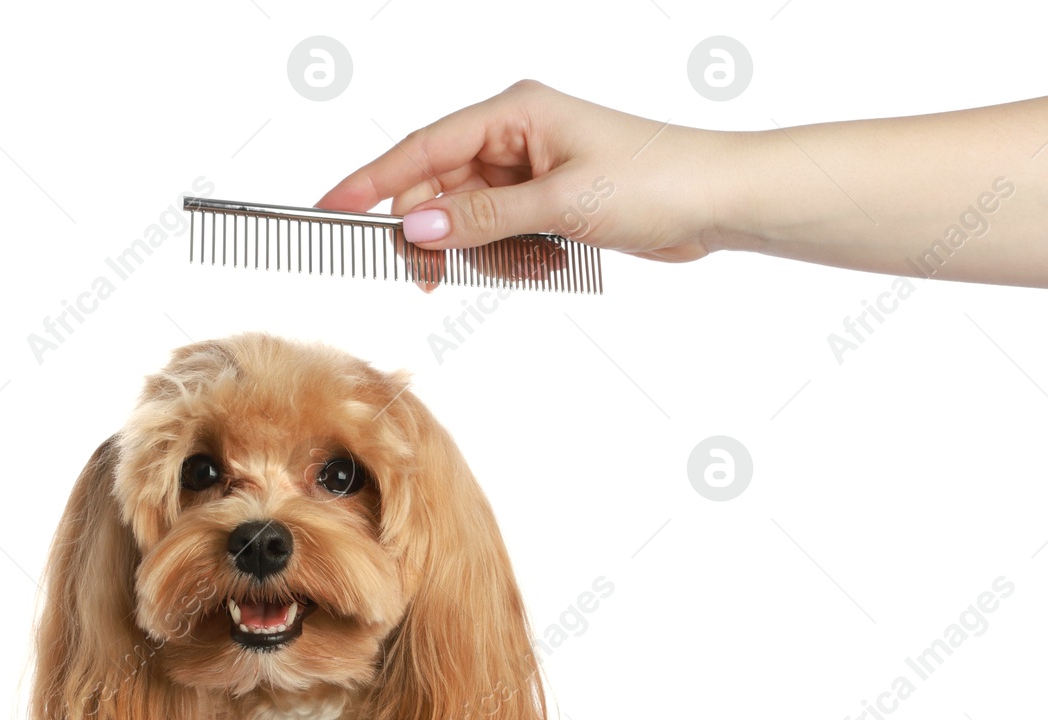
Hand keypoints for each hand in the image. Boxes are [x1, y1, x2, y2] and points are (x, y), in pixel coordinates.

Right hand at [314, 81, 742, 287]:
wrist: (716, 201)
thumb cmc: (654, 179)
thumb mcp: (560, 204)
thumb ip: (484, 219)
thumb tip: (421, 226)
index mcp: (513, 114)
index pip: (422, 148)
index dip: (372, 182)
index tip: (331, 209)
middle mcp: (516, 137)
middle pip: (441, 191)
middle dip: (439, 236)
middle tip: (431, 275)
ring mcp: (532, 172)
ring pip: (472, 221)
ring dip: (487, 254)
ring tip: (531, 261)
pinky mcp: (550, 204)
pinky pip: (504, 237)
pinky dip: (514, 258)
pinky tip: (550, 262)